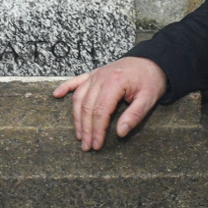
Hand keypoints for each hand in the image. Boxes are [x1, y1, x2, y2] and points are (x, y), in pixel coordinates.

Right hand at [52, 57, 166, 150]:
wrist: (151, 61)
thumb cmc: (151, 80)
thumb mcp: (149, 99)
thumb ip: (134, 116)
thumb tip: (120, 133)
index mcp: (115, 83)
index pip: (101, 111)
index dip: (97, 130)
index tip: (97, 145)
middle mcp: (101, 78)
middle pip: (87, 107)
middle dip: (86, 129)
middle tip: (86, 146)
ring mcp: (95, 75)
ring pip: (79, 98)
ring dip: (76, 118)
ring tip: (79, 134)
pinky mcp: (94, 74)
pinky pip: (76, 81)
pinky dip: (65, 88)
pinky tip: (56, 95)